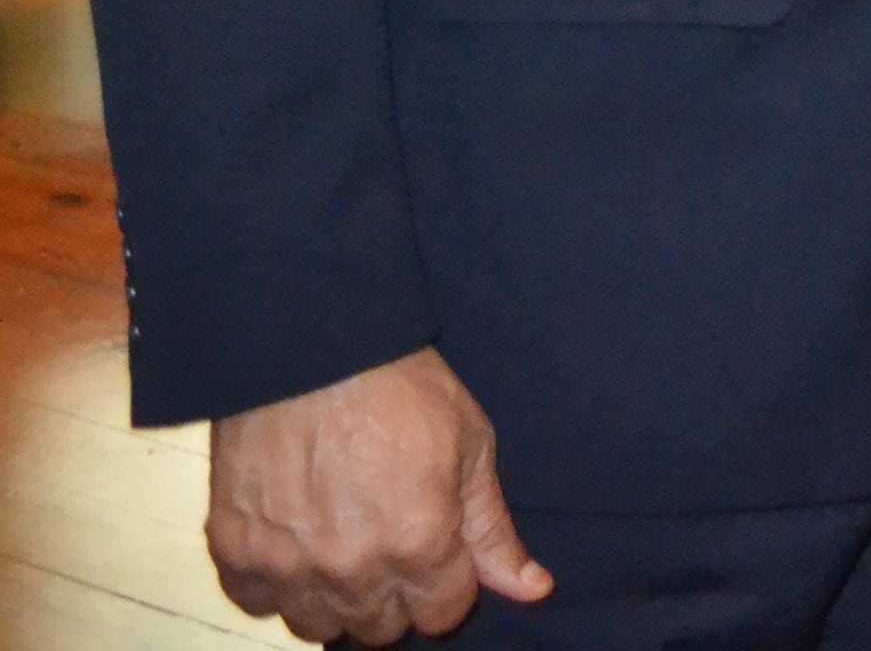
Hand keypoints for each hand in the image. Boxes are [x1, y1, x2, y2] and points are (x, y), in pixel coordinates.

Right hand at [207, 348, 550, 642]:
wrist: (313, 349)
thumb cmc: (402, 390)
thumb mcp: (472, 449)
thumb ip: (493, 532)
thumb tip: (533, 590)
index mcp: (419, 543)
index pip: (440, 615)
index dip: (447, 584)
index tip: (439, 551)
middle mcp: (351, 568)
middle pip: (380, 629)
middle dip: (396, 595)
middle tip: (390, 544)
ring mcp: (287, 565)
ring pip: (318, 626)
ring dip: (336, 598)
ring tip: (344, 547)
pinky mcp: (235, 551)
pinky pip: (257, 604)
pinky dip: (276, 584)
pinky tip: (296, 545)